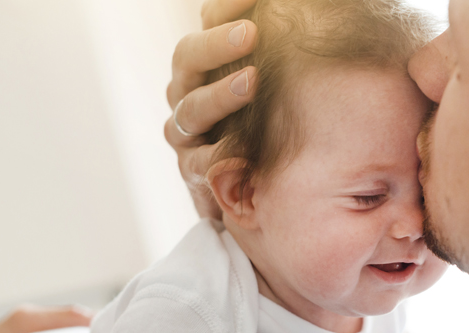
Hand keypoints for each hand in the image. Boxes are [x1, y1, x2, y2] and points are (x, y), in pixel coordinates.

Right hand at [165, 0, 258, 219]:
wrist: (246, 180)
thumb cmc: (261, 118)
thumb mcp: (266, 75)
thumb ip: (272, 46)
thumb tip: (282, 10)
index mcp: (202, 61)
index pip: (207, 23)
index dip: (227, 7)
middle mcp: (186, 92)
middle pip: (187, 58)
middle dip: (217, 44)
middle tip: (251, 33)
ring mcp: (186, 132)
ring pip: (191, 109)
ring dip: (220, 95)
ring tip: (252, 81)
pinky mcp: (193, 170)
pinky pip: (199, 164)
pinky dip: (219, 157)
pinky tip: (244, 151)